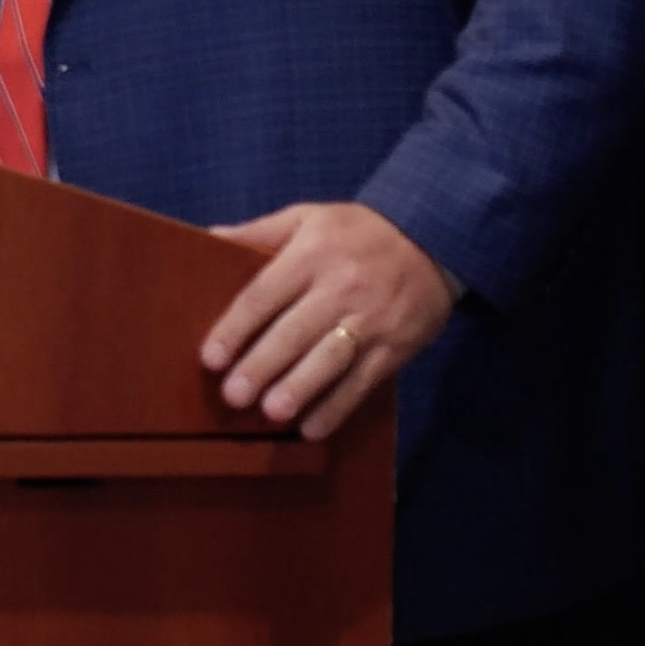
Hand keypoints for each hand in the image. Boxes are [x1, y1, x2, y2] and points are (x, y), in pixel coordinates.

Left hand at [200, 203, 456, 439]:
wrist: (434, 238)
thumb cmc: (356, 231)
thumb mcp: (307, 217)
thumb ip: (260, 232)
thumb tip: (210, 238)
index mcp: (311, 254)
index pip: (264, 294)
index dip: (235, 328)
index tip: (210, 358)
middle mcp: (340, 287)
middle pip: (294, 332)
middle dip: (262, 366)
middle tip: (233, 395)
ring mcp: (371, 319)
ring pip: (330, 359)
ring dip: (300, 389)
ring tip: (271, 413)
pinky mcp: (396, 346)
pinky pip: (364, 381)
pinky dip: (338, 407)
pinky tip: (313, 429)